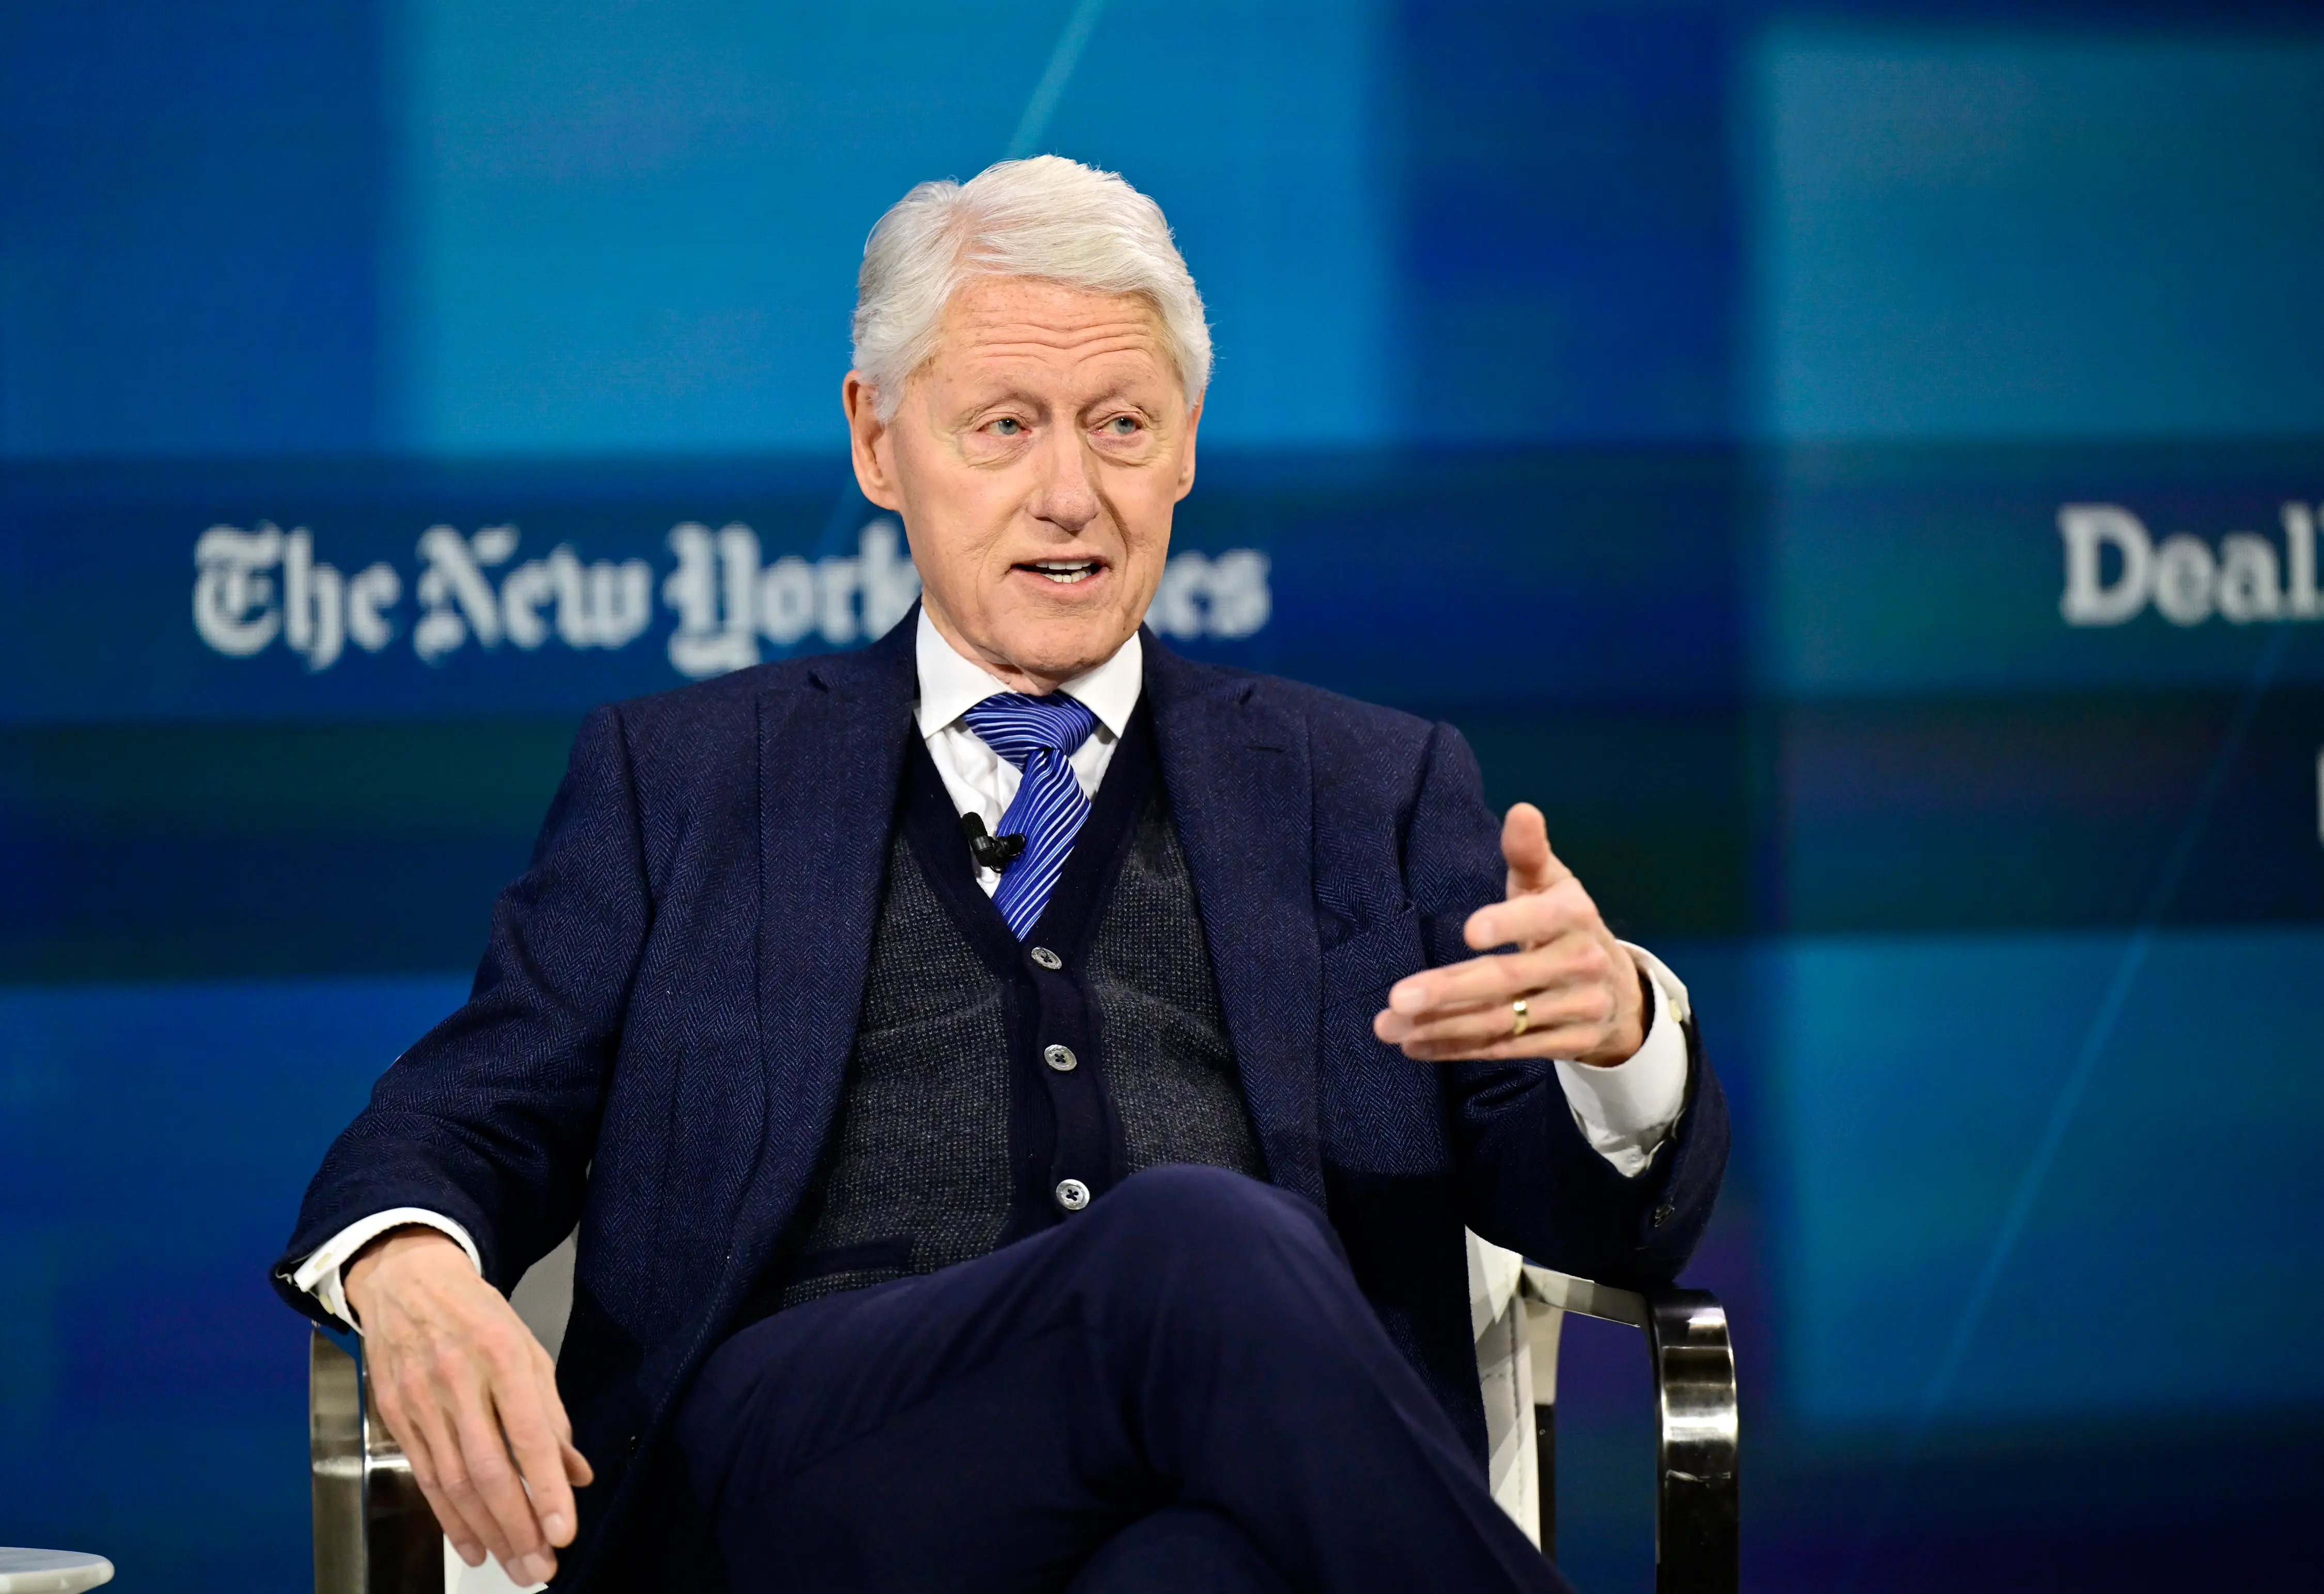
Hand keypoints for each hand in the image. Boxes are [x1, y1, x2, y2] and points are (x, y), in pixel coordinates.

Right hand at [343, 1228, 593, 1584]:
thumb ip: (553, 1414)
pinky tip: (473, 1546)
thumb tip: (578, 1473)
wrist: (406, 1282)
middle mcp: (458, 1381)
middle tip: (541, 1567)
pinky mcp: (396, 1418)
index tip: (564, 1529)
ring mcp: (420, 1402)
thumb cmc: (477, 1314)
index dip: (547, 1487)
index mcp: (500, 1355)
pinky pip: (426, 1479)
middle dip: (517, 1526)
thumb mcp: (528, 1348)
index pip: (528, 1434)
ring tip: (516, 1564)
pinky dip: (450, 1519)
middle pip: (488, 1469)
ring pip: (454, 1483)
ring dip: (487, 1532)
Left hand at [1373, 802, 1644, 1067]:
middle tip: (1396, 997)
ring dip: (1441, 1027)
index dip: (1509, 923)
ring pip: (1502, 1021)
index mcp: (1575, 914)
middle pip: (1509, 978)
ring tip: (1388, 1027)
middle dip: (1450, 990)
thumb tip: (1521, 810)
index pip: (1543, 919)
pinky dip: (1457, 1050)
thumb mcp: (1552, 884)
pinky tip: (1415, 1046)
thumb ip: (1529, 852)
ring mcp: (1578, 1008)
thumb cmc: (1564, 924)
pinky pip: (1507, 1050)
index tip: (1469, 932)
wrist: (1618, 989)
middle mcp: (1582, 963)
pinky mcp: (1569, 1043)